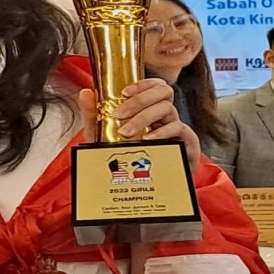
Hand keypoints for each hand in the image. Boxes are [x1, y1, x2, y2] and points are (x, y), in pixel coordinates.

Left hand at [78, 78, 200, 164]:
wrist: (140, 189)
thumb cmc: (124, 161)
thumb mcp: (103, 136)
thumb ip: (94, 115)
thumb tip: (86, 92)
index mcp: (149, 111)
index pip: (154, 86)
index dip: (143, 84)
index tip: (124, 92)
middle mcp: (165, 116)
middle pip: (163, 91)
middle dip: (139, 99)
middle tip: (118, 114)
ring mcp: (177, 128)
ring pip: (168, 108)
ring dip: (144, 117)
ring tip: (126, 132)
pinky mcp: (187, 144)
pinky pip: (180, 128)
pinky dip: (163, 131)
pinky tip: (148, 139)